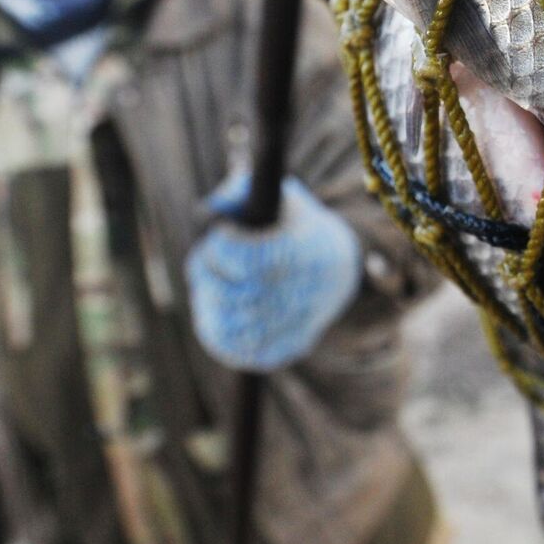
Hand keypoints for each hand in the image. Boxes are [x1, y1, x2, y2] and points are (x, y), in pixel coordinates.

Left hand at [187, 172, 362, 371]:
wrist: (341, 269)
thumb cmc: (299, 227)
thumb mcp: (280, 199)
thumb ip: (242, 191)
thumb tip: (212, 209)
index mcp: (296, 253)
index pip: (239, 257)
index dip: (219, 245)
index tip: (219, 235)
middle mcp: (297, 293)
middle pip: (229, 293)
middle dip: (205, 274)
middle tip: (202, 263)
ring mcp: (293, 324)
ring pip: (230, 327)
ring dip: (208, 306)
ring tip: (206, 288)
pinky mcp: (289, 346)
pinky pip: (244, 352)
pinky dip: (221, 338)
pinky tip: (214, 317)